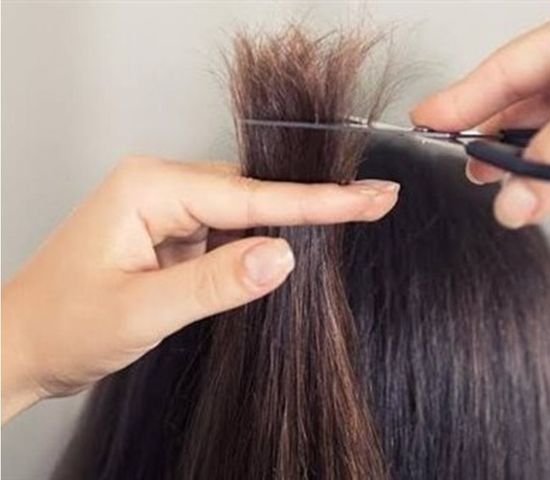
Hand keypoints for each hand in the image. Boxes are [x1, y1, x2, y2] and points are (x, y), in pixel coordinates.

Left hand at [1, 156, 398, 422]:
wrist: (24, 347)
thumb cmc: (63, 324)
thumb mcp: (141, 310)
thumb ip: (215, 282)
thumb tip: (284, 256)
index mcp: (149, 188)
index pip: (251, 196)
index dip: (317, 201)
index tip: (369, 197)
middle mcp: (161, 187)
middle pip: (255, 193)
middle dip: (316, 203)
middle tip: (377, 202)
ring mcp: (168, 209)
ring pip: (247, 210)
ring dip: (293, 222)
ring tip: (355, 215)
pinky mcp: (173, 232)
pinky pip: (230, 228)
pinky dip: (263, 241)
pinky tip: (295, 245)